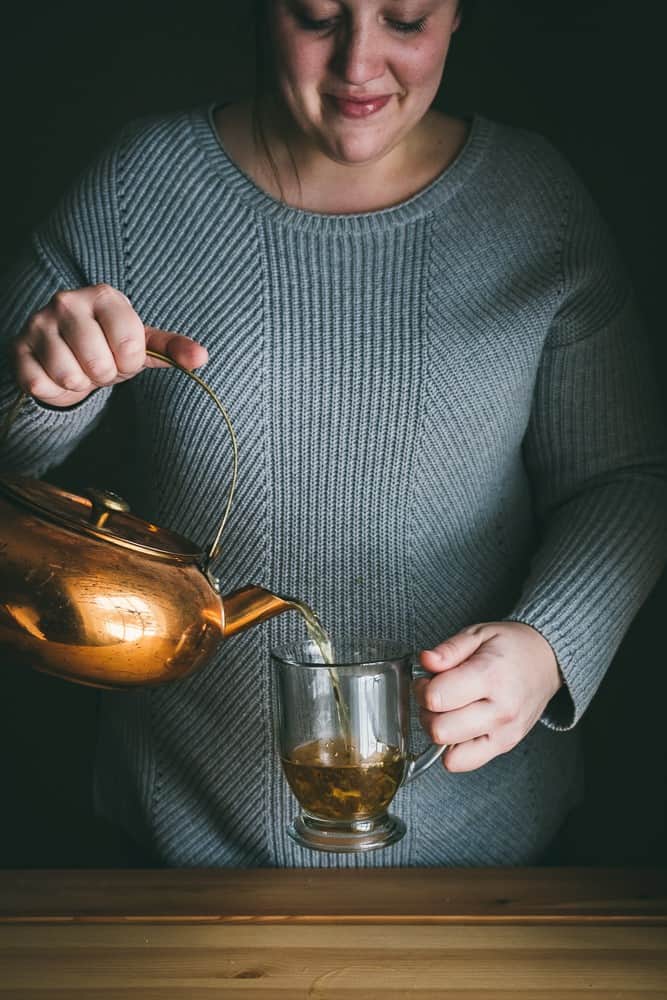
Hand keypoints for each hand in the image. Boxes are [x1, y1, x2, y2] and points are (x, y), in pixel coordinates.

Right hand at [12, 283, 207, 406]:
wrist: (67, 351)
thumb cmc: (110, 345)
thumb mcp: (143, 345)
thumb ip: (173, 350)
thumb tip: (201, 358)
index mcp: (104, 296)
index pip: (130, 346)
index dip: (130, 362)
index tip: (123, 355)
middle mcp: (67, 301)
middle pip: (99, 364)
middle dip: (104, 375)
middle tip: (99, 364)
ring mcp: (38, 322)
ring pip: (69, 376)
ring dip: (80, 384)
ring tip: (80, 368)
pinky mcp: (18, 347)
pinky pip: (41, 384)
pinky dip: (55, 390)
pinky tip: (57, 374)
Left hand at [413, 621, 563, 772]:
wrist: (547, 661)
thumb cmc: (512, 647)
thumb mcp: (478, 633)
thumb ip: (448, 649)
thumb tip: (426, 661)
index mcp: (490, 676)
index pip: (437, 698)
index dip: (422, 688)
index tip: (426, 680)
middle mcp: (500, 710)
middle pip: (440, 730)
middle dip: (427, 712)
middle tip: (435, 696)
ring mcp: (505, 732)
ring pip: (450, 754)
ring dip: (439, 733)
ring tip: (448, 711)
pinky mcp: (506, 746)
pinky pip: (465, 762)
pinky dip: (453, 749)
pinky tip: (458, 726)